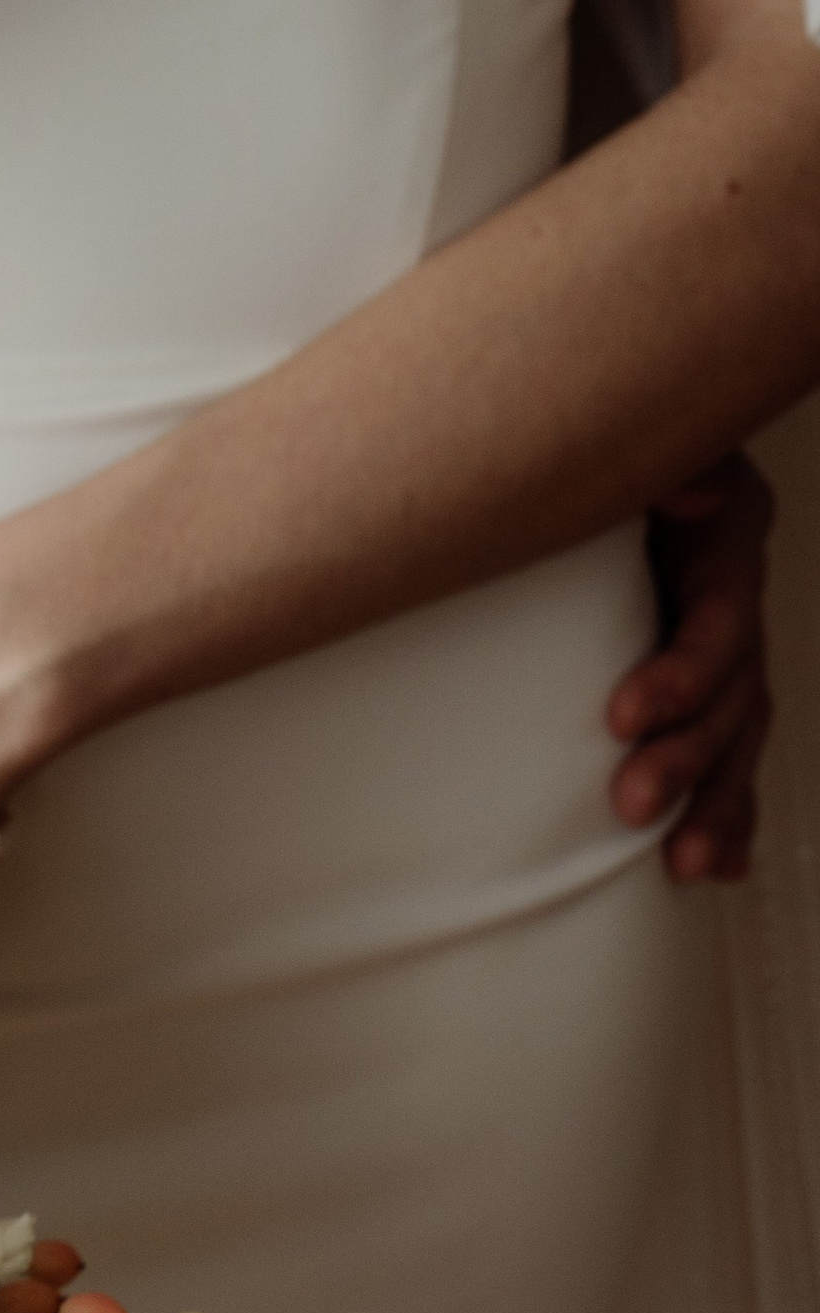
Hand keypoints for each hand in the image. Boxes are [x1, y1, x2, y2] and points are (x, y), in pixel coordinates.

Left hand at [606, 451, 772, 882]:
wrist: (577, 466)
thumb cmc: (592, 448)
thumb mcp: (630, 445)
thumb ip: (673, 464)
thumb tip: (693, 495)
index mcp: (726, 543)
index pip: (723, 618)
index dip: (684, 673)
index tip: (622, 716)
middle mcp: (735, 601)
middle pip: (734, 692)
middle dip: (687, 755)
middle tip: (629, 802)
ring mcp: (725, 652)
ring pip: (737, 735)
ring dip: (715, 802)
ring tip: (683, 861)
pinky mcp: (703, 692)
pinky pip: (727, 758)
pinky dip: (726, 815)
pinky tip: (716, 867)